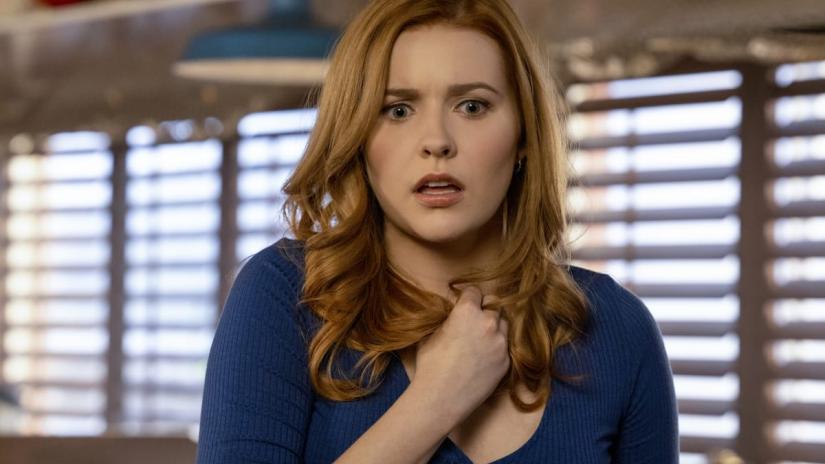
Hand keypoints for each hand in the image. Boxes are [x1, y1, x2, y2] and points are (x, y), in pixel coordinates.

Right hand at [410, 286, 509, 424]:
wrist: (441, 399)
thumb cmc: (430, 366)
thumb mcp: (431, 333)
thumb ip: (447, 318)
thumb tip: (453, 312)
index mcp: (467, 311)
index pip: (474, 291)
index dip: (467, 297)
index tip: (464, 303)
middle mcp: (488, 323)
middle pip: (494, 304)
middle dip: (484, 309)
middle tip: (474, 320)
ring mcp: (500, 343)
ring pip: (504, 324)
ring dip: (494, 326)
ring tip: (480, 338)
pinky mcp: (506, 361)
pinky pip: (505, 346)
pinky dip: (496, 347)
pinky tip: (483, 357)